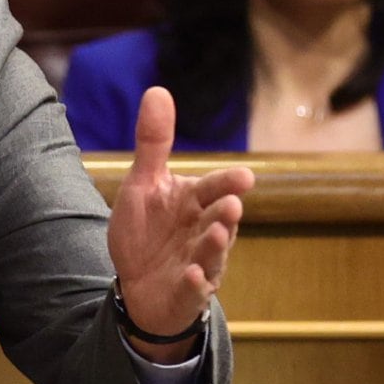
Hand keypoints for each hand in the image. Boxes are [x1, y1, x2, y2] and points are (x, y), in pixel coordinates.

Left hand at [108, 87, 252, 361]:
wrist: (138, 285)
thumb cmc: (147, 230)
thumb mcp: (143, 185)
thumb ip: (153, 144)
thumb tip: (157, 90)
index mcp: (195, 202)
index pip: (215, 188)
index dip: (227, 183)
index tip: (245, 177)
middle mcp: (204, 231)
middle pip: (220, 220)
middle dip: (227, 213)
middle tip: (233, 204)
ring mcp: (199, 263)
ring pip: (212, 254)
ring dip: (215, 244)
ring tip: (219, 232)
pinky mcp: (188, 293)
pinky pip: (194, 289)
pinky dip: (194, 284)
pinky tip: (192, 276)